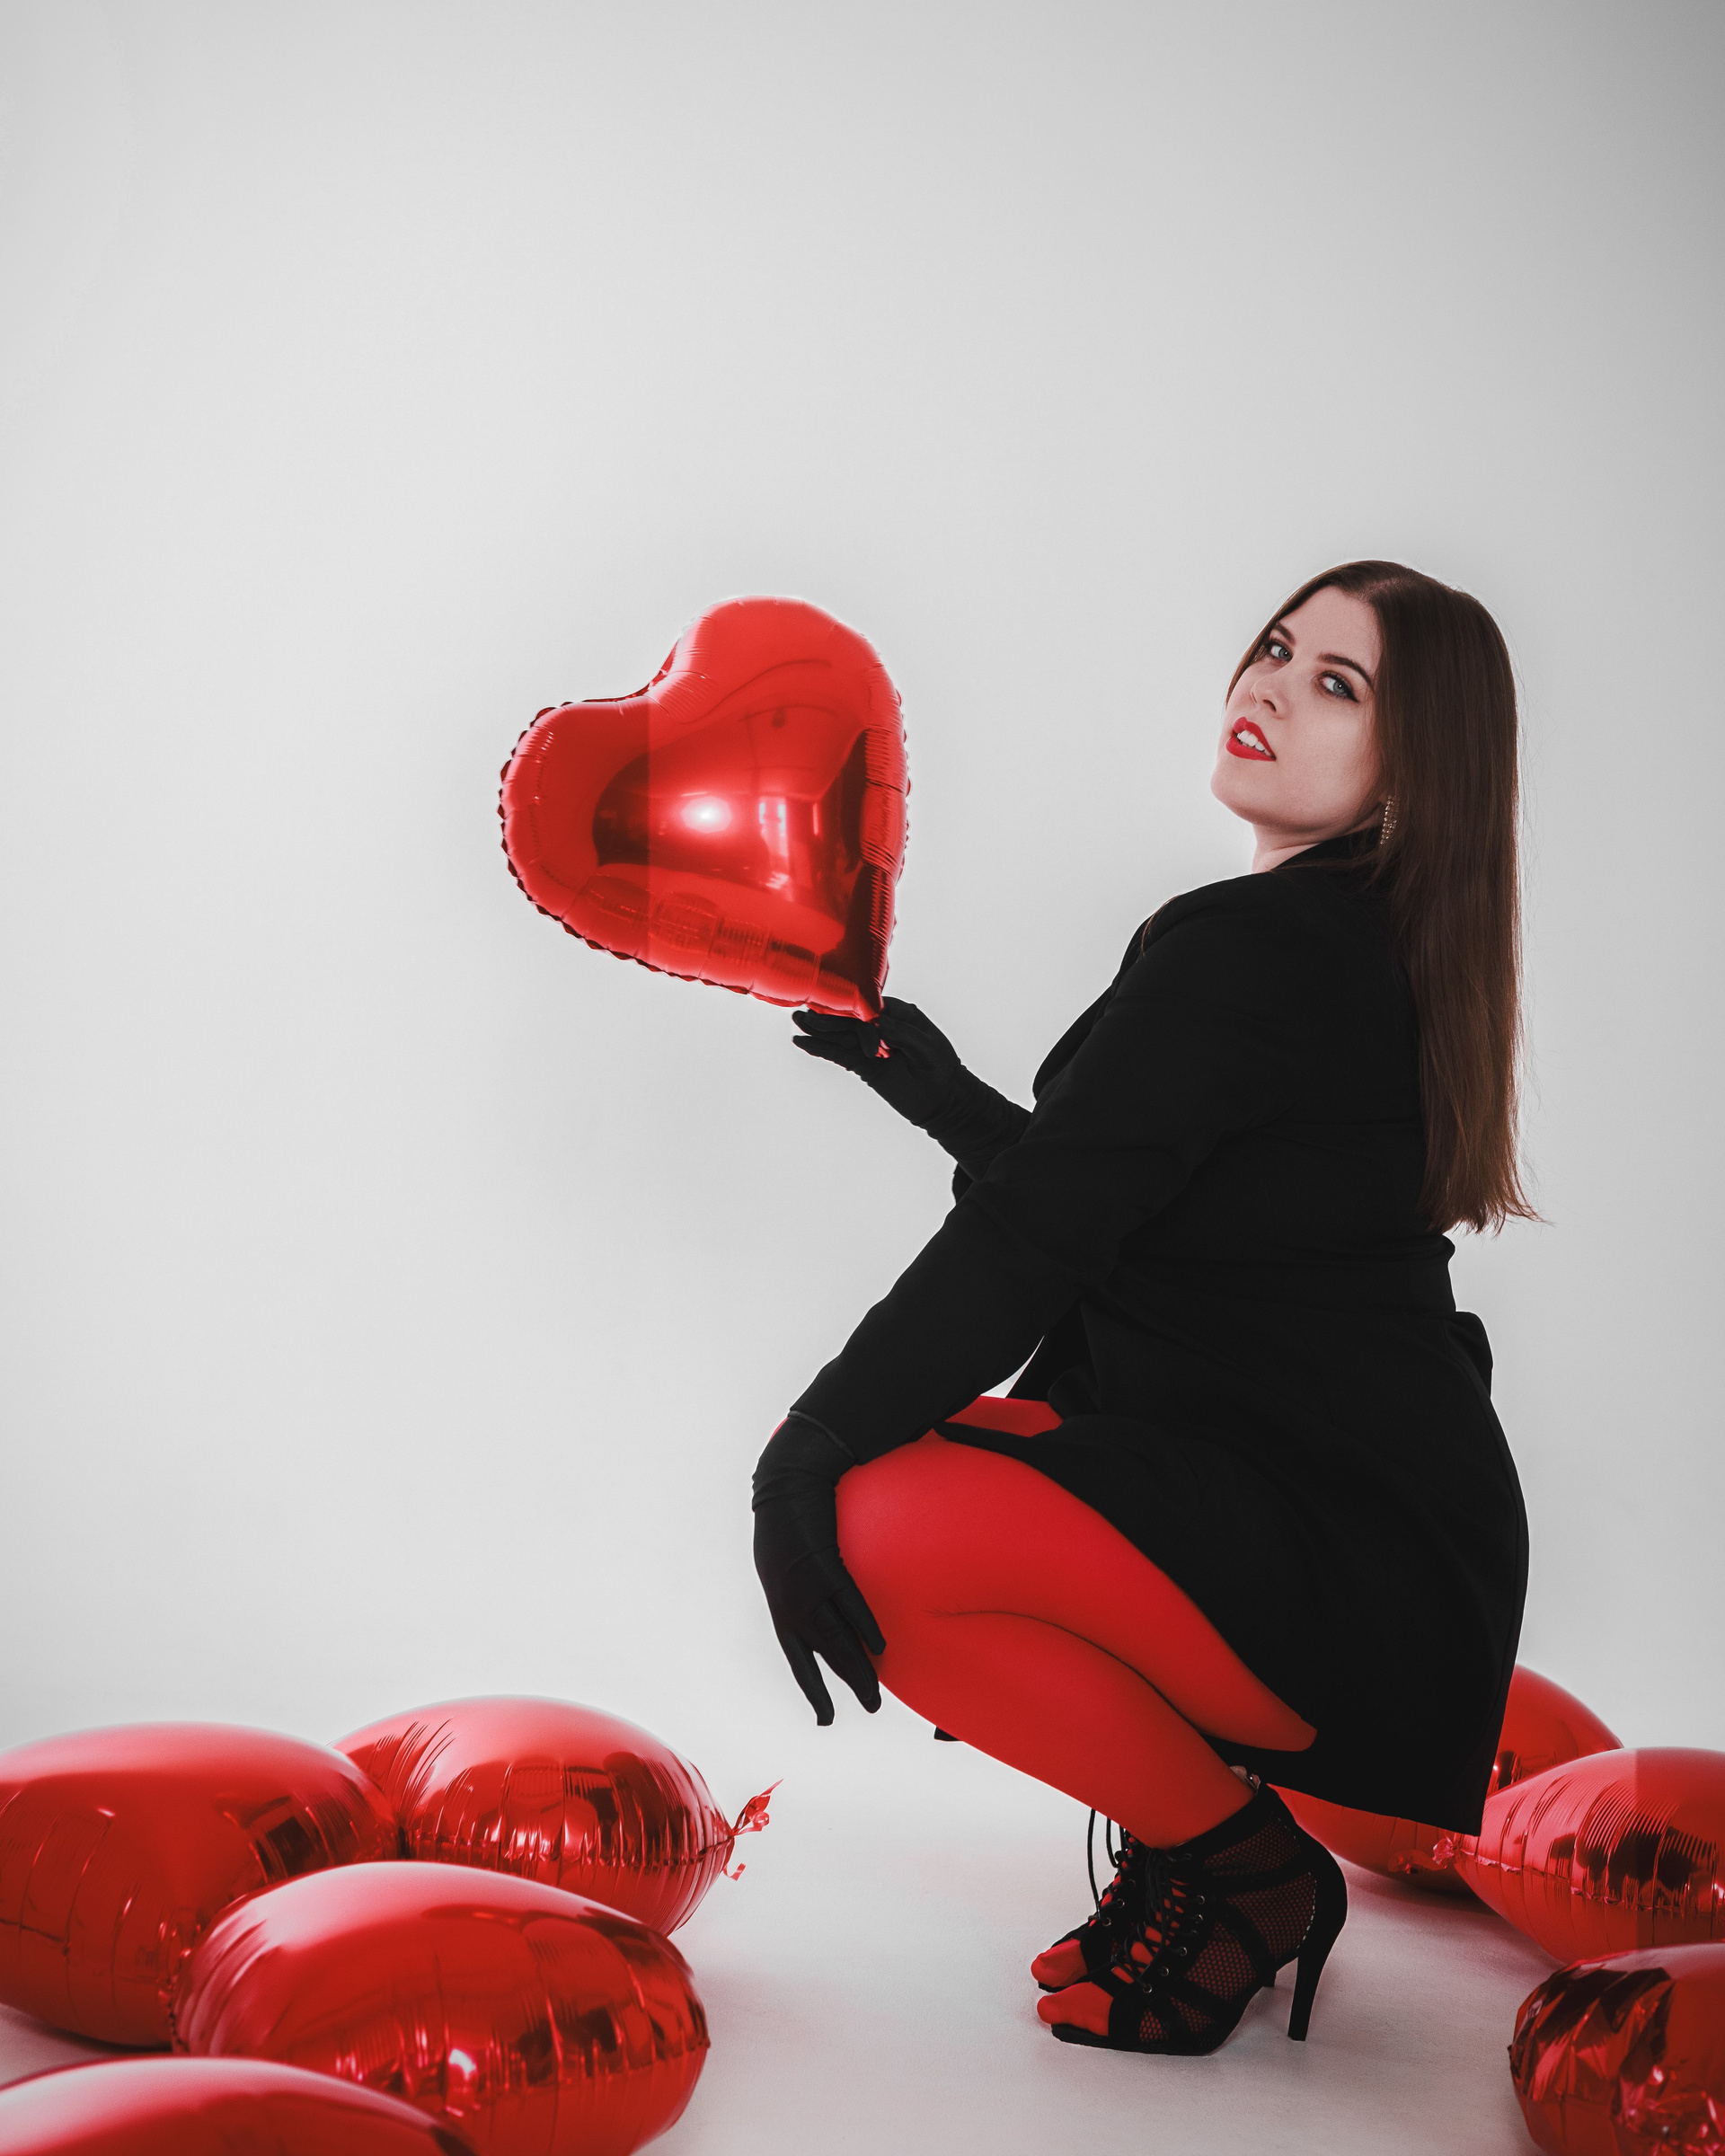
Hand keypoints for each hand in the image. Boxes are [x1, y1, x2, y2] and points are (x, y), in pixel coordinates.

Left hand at [752, 1415, 884, 1723]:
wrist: (786, 1483)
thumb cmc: (789, 1521)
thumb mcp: (788, 1563)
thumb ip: (806, 1589)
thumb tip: (828, 1607)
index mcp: (783, 1607)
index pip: (800, 1658)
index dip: (813, 1689)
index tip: (825, 1719)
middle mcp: (791, 1604)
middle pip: (823, 1655)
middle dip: (845, 1685)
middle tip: (871, 1708)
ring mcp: (805, 1586)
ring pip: (835, 1637)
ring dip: (857, 1668)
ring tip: (875, 1695)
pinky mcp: (821, 1564)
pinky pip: (847, 1601)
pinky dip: (863, 1624)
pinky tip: (879, 1646)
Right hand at [791, 997, 965, 1130]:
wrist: (943, 1100)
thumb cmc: (941, 1068)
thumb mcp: (928, 1047)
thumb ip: (903, 1034)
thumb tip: (878, 1024)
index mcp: (899, 1014)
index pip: (870, 1008)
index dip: (853, 1011)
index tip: (838, 1014)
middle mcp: (881, 1026)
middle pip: (850, 1019)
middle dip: (828, 1017)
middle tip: (804, 1013)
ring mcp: (870, 1046)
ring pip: (840, 1035)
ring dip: (818, 1029)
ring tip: (796, 1021)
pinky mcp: (863, 1065)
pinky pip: (839, 1055)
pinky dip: (821, 1049)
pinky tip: (803, 1043)